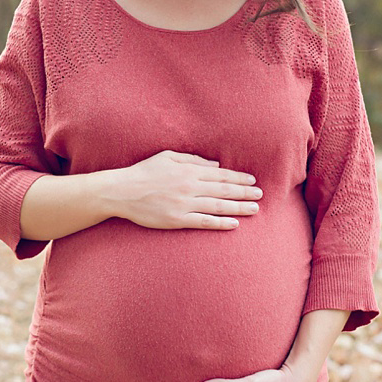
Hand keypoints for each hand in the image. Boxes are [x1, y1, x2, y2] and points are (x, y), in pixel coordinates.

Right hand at [112, 150, 260, 229]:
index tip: (252, 181)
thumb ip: (193, 160)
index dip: (239, 178)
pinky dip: (220, 223)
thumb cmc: (144, 172)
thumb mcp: (168, 157)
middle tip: (260, 195)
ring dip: (239, 208)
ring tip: (255, 209)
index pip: (220, 175)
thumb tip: (216, 165)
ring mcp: (184, 204)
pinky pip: (203, 222)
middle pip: (224, 190)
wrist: (121, 192)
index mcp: (189, 171)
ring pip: (218, 206)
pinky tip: (234, 224)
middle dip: (244, 193)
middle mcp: (190, 187)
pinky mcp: (177, 219)